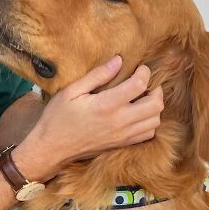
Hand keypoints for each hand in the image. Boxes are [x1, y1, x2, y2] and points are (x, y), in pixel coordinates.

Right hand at [13, 56, 163, 181]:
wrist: (52, 148)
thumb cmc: (58, 117)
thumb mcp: (72, 91)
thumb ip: (97, 75)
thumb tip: (118, 60)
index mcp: (107, 105)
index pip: (140, 84)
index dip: (145, 72)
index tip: (139, 68)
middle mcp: (120, 121)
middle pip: (156, 104)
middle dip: (156, 89)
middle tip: (145, 83)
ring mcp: (123, 135)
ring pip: (155, 121)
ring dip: (154, 107)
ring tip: (142, 97)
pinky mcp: (122, 144)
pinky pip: (148, 134)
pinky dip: (149, 122)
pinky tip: (138, 114)